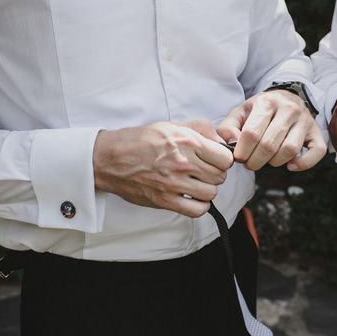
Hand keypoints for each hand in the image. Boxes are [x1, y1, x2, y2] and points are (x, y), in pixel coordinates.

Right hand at [93, 120, 232, 216]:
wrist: (110, 158)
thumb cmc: (140, 141)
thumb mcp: (172, 125)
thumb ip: (201, 129)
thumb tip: (222, 140)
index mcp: (187, 142)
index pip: (225, 158)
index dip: (222, 159)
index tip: (215, 160)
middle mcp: (183, 163)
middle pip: (220, 177)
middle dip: (215, 174)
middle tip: (202, 171)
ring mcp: (175, 183)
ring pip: (211, 193)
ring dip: (207, 190)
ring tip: (195, 184)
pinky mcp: (166, 200)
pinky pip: (197, 210)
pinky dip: (199, 206)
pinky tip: (192, 197)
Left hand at [217, 89, 325, 170]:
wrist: (288, 96)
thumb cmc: (262, 109)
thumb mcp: (241, 111)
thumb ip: (229, 127)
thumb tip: (231, 145)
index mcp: (267, 102)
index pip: (252, 134)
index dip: (242, 152)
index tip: (239, 157)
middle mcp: (289, 109)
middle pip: (269, 145)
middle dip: (255, 161)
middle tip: (250, 163)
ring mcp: (305, 121)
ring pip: (289, 150)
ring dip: (274, 163)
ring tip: (267, 161)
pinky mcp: (317, 132)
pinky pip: (317, 151)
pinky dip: (304, 163)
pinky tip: (291, 166)